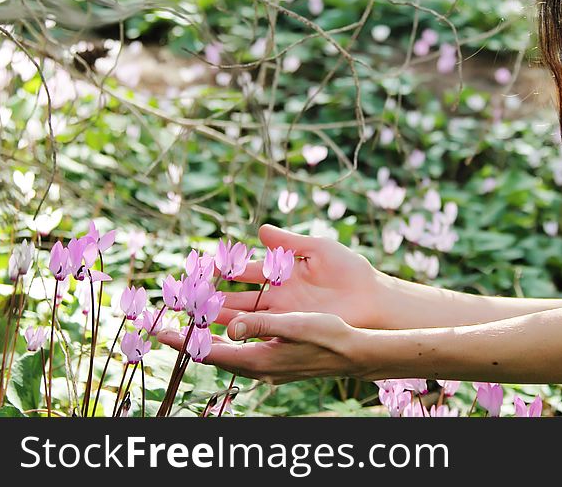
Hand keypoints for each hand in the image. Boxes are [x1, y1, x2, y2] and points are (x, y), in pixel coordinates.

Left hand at [158, 311, 365, 383]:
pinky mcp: (276, 363)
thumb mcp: (296, 325)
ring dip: (208, 340)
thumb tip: (231, 327)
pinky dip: (227, 340)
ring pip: (227, 355)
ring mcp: (267, 368)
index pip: (210, 354)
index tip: (160, 332)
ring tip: (191, 324)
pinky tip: (227, 330)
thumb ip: (262, 325)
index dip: (184, 343)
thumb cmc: (329, 336)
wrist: (354, 354)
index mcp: (259, 360)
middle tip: (167, 326)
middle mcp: (259, 368)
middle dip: (190, 342)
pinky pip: (242, 353)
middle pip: (214, 356)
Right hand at [214, 224, 387, 329]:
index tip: (205, 266)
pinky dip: (241, 331)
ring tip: (197, 315)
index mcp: (282, 272)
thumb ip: (288, 242)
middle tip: (190, 295)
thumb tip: (260, 229)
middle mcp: (278, 294)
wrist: (372, 299)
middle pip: (239, 295)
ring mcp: (282, 313)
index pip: (246, 270)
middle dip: (214, 295)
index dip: (226, 268)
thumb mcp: (318, 249)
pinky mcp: (290, 328)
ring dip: (220, 314)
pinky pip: (261, 330)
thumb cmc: (350, 271)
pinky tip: (222, 332)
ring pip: (244, 314)